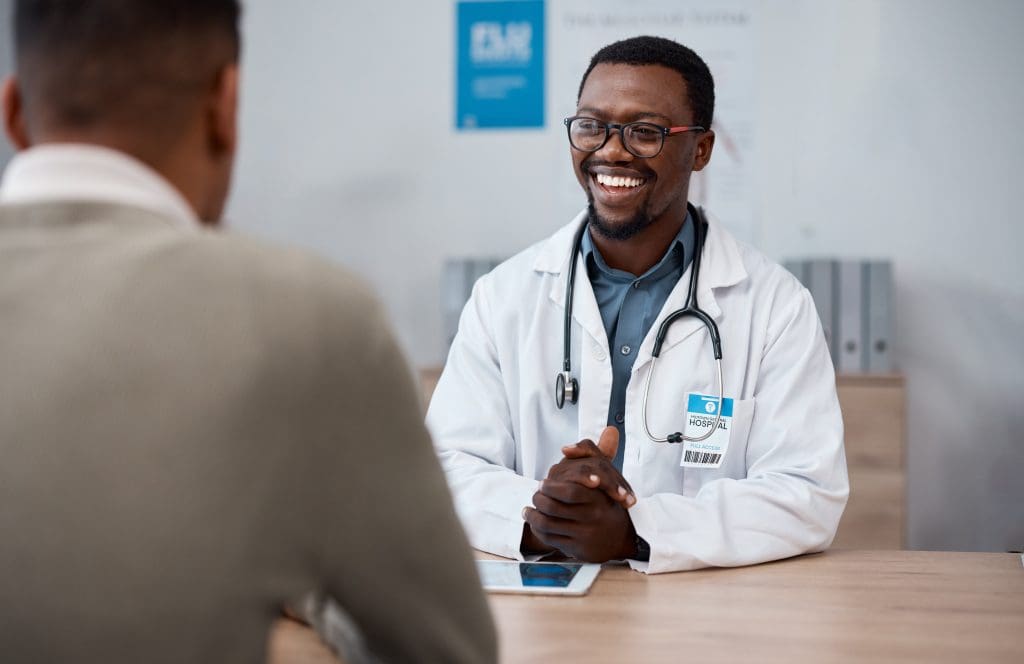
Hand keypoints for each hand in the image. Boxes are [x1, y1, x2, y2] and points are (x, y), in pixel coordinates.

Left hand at [522, 427, 637, 561]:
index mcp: (598, 498)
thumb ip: (588, 452)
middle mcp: (592, 517)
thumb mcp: (606, 472)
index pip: (569, 491)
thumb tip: (565, 448)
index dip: (551, 487)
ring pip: (548, 524)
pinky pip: (550, 539)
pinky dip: (538, 530)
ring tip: (527, 510)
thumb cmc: (607, 501)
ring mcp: (584, 535)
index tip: (542, 484)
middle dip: (538, 500)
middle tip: (534, 495)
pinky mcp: (577, 549)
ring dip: (532, 516)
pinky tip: (535, 523)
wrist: (622, 537)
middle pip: (553, 507)